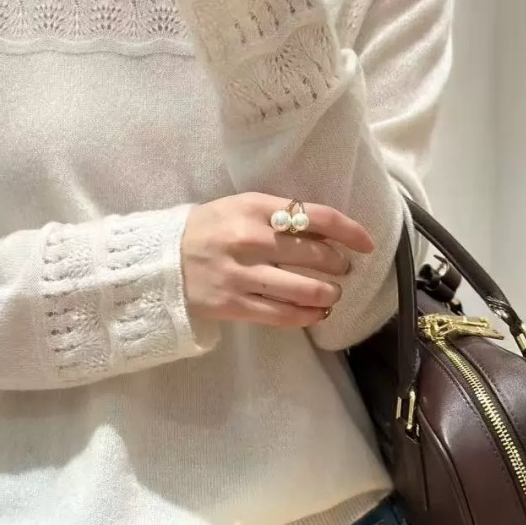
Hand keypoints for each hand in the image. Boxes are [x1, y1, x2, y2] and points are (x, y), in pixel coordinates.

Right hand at [181, 194, 374, 329]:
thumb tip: (325, 232)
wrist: (159, 260)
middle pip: (314, 254)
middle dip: (338, 264)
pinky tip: (316, 315)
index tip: (366, 243)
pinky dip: (307, 316)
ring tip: (332, 294)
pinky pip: (281, 315)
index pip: (316, 216)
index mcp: (254, 208)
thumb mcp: (239, 208)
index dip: (349, 230)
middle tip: (342, 269)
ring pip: (303, 288)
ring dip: (328, 293)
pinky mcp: (232, 304)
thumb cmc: (207, 230)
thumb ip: (277, 215)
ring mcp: (240, 274)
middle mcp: (250, 239)